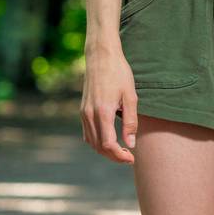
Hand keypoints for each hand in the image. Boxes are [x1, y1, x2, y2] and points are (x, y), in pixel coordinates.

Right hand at [81, 47, 138, 163]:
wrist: (101, 56)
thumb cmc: (119, 73)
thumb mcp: (130, 96)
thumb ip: (130, 121)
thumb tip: (131, 144)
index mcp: (103, 112)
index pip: (108, 144)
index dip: (119, 155)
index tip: (131, 158)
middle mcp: (89, 114)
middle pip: (98, 146)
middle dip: (113, 156)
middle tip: (129, 157)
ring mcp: (84, 112)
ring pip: (91, 142)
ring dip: (105, 150)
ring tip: (121, 150)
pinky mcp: (82, 109)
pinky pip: (87, 133)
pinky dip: (96, 142)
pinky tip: (109, 140)